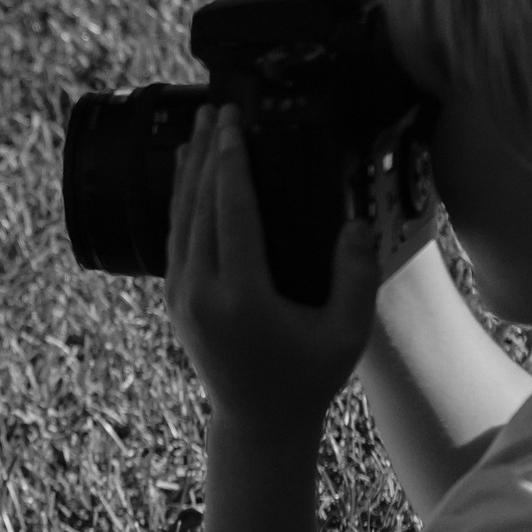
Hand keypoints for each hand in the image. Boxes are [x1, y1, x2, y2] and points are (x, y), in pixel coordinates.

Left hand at [166, 106, 378, 441]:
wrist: (258, 423)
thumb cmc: (309, 379)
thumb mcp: (346, 333)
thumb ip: (356, 276)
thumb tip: (356, 221)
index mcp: (241, 297)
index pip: (231, 214)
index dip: (231, 164)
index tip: (233, 124)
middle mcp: (202, 293)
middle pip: (199, 207)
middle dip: (207, 154)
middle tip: (215, 108)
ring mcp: (181, 297)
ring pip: (179, 220)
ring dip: (188, 172)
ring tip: (198, 130)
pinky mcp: (175, 300)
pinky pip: (174, 240)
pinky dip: (180, 203)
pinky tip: (188, 179)